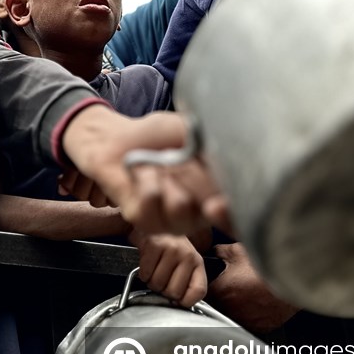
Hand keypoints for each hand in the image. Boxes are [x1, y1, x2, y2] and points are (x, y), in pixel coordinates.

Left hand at [60, 105, 231, 235]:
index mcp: (215, 194)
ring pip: (180, 208)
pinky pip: (151, 201)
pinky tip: (140, 174)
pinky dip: (144, 179)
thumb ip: (215, 145)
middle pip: (209, 208)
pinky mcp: (144, 221)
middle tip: (177, 159)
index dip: (229, 213)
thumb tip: (236, 156)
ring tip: (156, 166)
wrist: (117, 138)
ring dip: (166, 177)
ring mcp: (171, 222)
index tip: (218, 203)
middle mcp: (197, 214)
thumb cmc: (156, 135)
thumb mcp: (191, 131)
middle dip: (193, 176)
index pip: (233, 215)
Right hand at [130, 230, 206, 307]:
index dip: (186, 301)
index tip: (179, 300)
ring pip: (157, 284)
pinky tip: (148, 265)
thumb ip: (187, 282)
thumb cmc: (170, 249)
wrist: (155, 224)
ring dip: (152, 282)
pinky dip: (143, 274)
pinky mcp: (154, 246)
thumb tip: (180, 304)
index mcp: (198, 263)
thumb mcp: (185, 263)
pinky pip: (145, 274)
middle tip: (163, 281)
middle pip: (174, 292)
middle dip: (164, 291)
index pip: (198, 291)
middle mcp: (187, 256)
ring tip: (155, 271)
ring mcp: (171, 250)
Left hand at [207, 243, 297, 333]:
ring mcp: (246, 321)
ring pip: (233, 316)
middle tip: (233, 288)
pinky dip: (252, 315)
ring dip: (236, 308)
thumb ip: (218, 252)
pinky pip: (250, 322)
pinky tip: (258, 303)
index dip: (207, 287)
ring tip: (247, 295)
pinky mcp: (261, 327)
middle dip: (222, 298)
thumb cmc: (266, 264)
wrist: (293, 277)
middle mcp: (230, 310)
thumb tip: (213, 253)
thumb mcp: (238, 251)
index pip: (202, 294)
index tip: (214, 283)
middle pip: (217, 307)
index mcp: (220, 292)